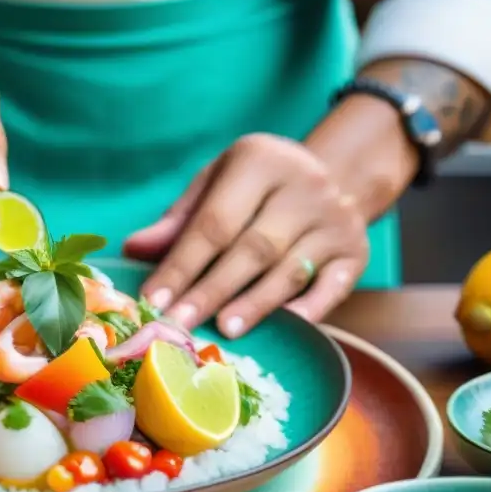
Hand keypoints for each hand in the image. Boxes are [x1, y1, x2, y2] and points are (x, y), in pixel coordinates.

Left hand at [124, 134, 369, 336]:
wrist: (335, 174)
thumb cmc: (256, 187)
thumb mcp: (217, 185)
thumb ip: (179, 220)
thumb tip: (133, 250)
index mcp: (259, 160)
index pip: (214, 222)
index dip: (182, 265)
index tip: (153, 301)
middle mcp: (304, 185)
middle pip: (251, 248)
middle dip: (211, 290)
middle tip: (179, 325)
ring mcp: (335, 219)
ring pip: (289, 269)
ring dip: (254, 304)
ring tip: (223, 331)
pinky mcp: (356, 251)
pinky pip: (331, 286)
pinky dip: (309, 309)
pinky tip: (285, 328)